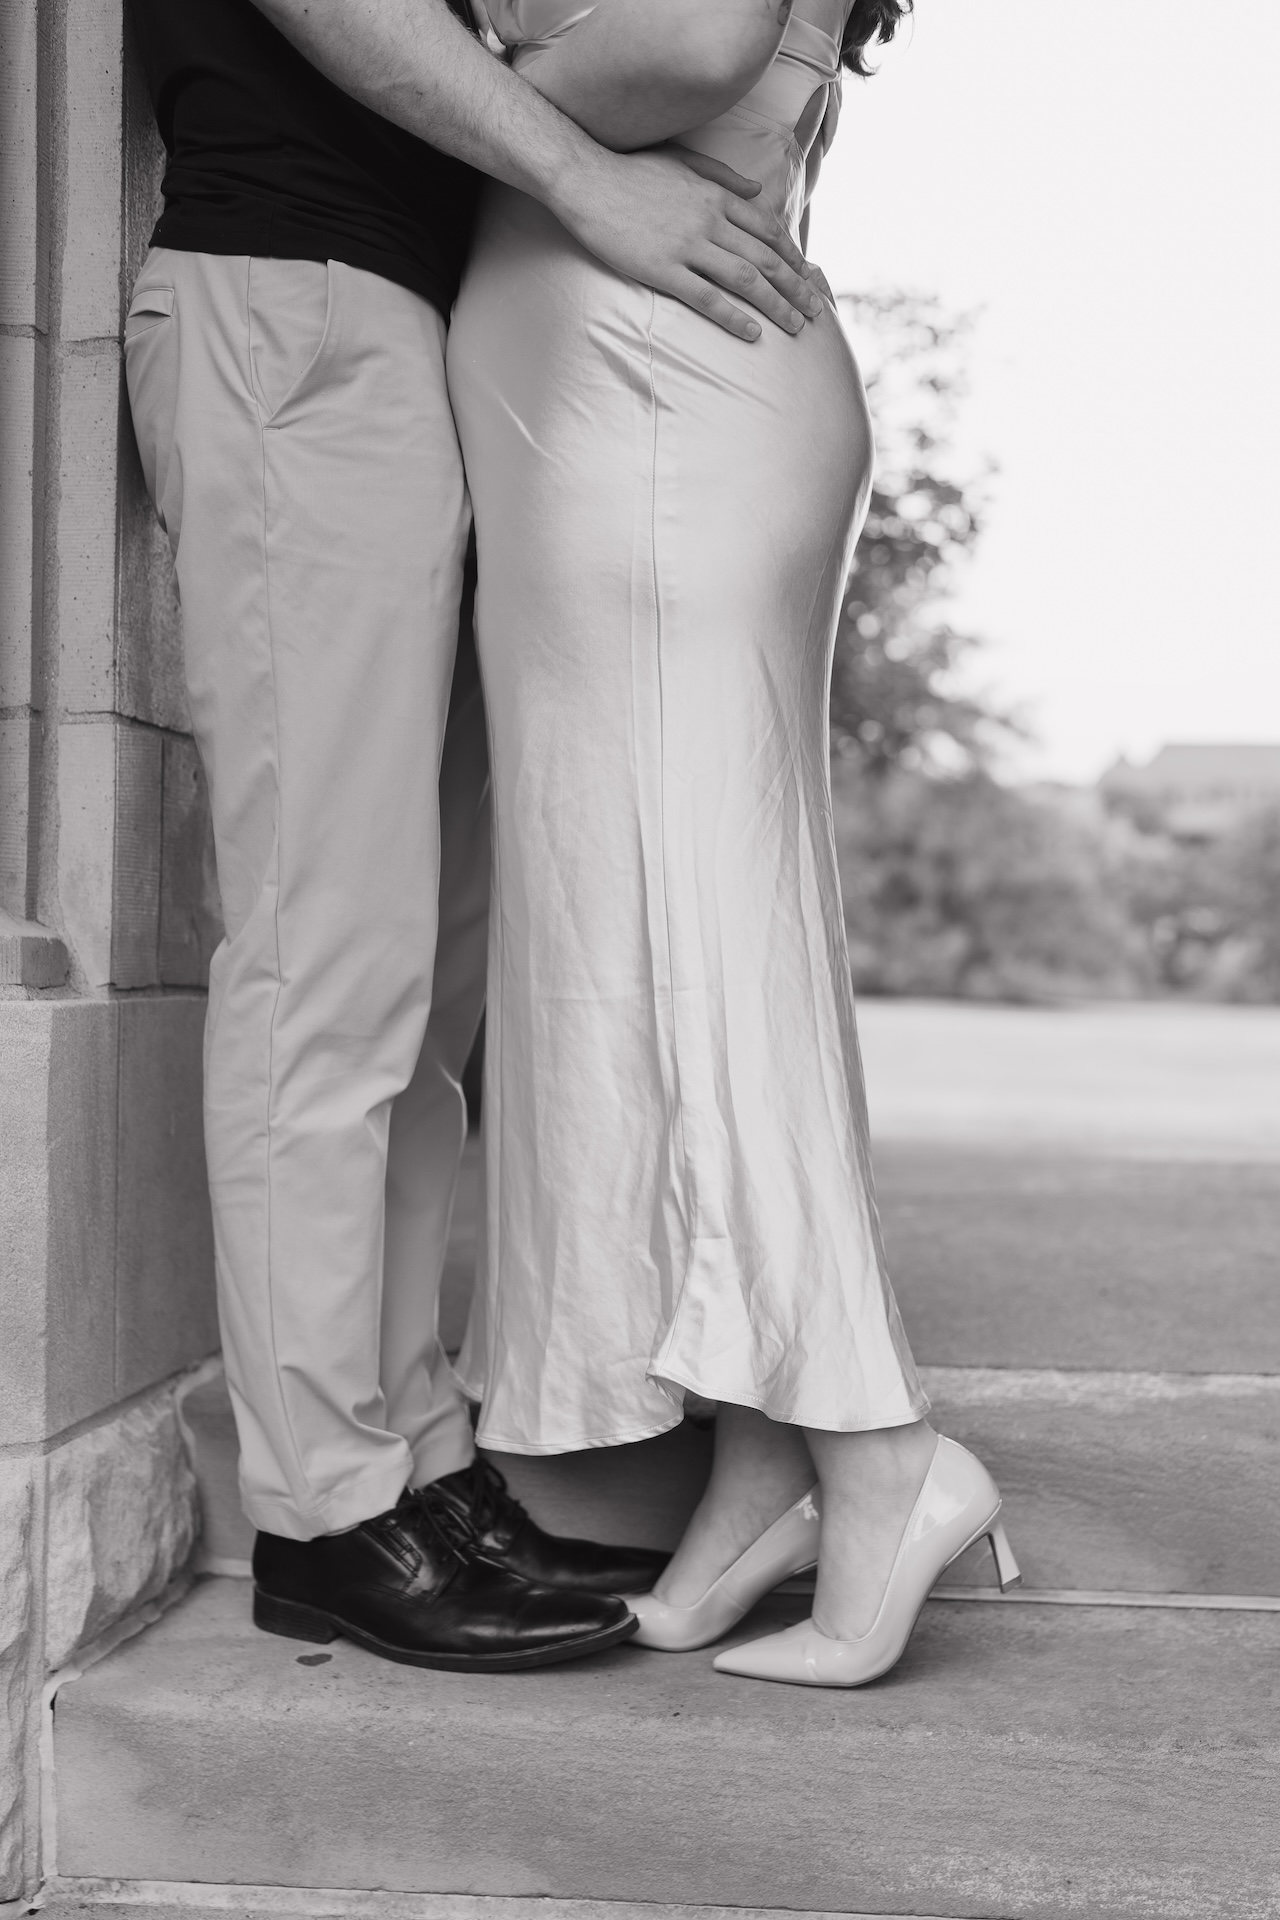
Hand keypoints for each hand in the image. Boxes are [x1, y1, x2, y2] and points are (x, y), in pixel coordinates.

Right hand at [552, 145, 823, 340]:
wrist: (586, 179)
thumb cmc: (632, 170)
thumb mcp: (684, 162)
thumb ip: (724, 177)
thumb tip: (758, 189)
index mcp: (717, 195)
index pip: (769, 230)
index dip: (795, 257)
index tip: (811, 278)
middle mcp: (711, 220)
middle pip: (767, 259)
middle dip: (797, 288)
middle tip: (816, 312)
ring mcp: (688, 246)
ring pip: (746, 280)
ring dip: (776, 305)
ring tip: (796, 328)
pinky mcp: (663, 270)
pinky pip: (707, 298)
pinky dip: (734, 317)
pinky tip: (753, 333)